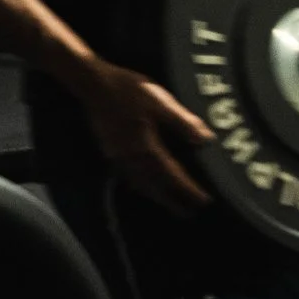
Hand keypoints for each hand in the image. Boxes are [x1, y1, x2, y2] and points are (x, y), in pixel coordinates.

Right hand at [81, 63, 212, 209]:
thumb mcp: (161, 102)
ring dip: (154, 195)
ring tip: (167, 203)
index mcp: (146, 147)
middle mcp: (131, 157)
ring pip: (138, 183)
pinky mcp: (108, 150)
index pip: (171, 175)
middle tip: (187, 213)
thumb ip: (183, 122)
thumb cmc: (128, 90)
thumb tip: (205, 139)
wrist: (94, 84)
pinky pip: (126, 175)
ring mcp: (117, 156)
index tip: (202, 201)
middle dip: (171, 200)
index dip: (187, 190)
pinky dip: (137, 184)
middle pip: (154, 186)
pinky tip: (141, 185)